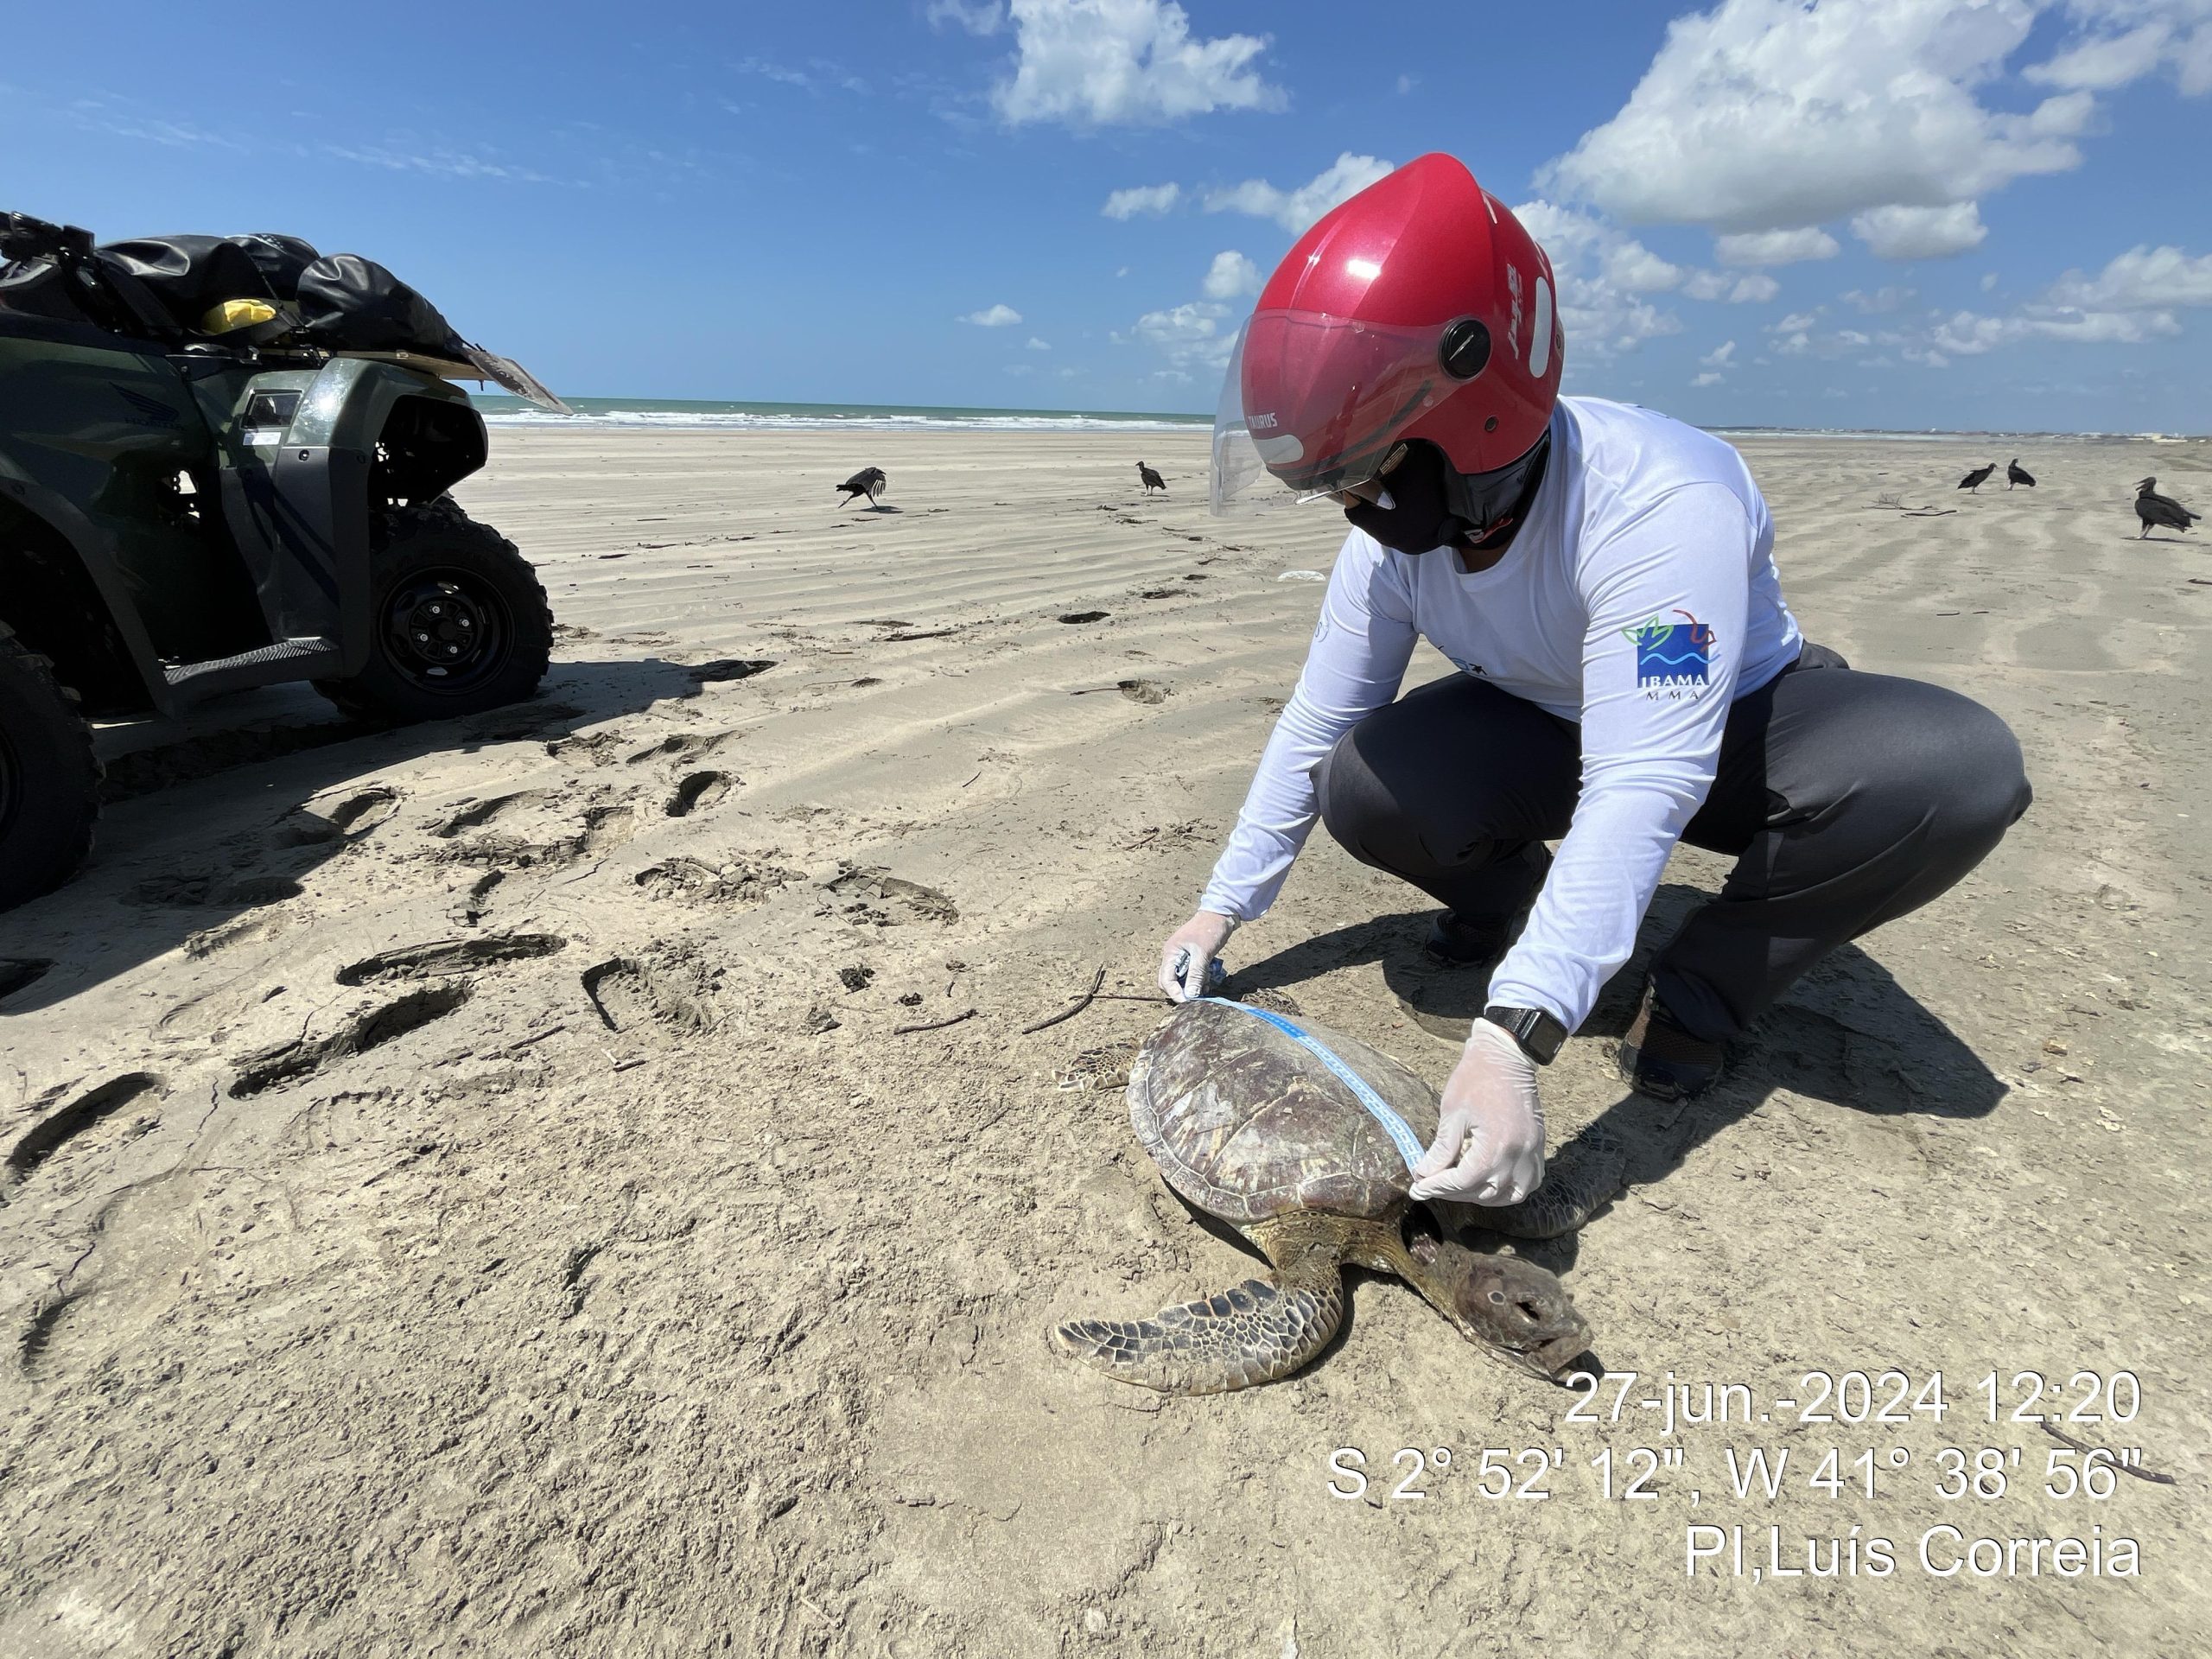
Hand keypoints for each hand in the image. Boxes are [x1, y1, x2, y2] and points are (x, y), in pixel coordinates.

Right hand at [1157, 910, 1235, 1001]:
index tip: (1188, 1002)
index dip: (1175, 993)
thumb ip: (1196, 975)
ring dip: (1191, 986)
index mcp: (1171, 953)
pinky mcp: (1191, 957)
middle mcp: (1172, 956)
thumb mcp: (1203, 953)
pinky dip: (1197, 979)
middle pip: (1169, 981)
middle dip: (1181, 991)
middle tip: (1196, 997)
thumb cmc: (1210, 930)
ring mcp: (1182, 956)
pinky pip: (1190, 974)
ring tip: (1205, 987)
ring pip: (1180, 979)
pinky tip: (1208, 980)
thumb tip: (1190, 996)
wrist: (1222, 913)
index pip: (1165, 980)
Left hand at [1407, 1019, 1545, 1204]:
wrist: (1507, 1056)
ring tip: (1459, 1188)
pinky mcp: (1538, 1147)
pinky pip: (1529, 1182)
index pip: (1463, 1181)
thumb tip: (1424, 1174)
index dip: (1438, 1187)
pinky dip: (1510, 1189)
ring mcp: (1532, 1152)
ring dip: (1483, 1196)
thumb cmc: (1476, 1079)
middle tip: (1431, 1186)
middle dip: (1454, 1193)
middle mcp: (1518, 1155)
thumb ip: (1441, 1149)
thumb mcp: (1452, 1113)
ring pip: (1511, 1194)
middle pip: (1485, 1192)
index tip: (1418, 1187)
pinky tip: (1490, 1183)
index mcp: (1496, 1146)